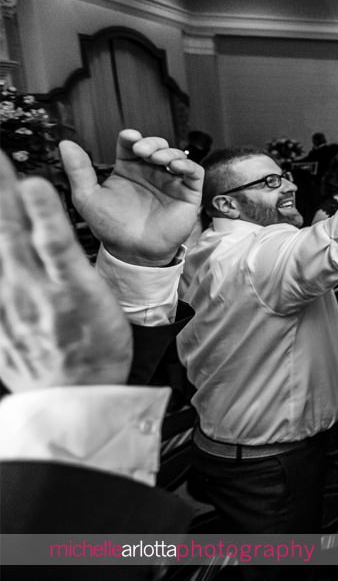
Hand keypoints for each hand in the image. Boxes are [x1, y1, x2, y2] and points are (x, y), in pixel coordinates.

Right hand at [0, 152, 131, 390]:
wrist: (77, 403)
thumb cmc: (51, 367)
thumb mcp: (8, 337)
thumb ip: (0, 305)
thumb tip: (1, 280)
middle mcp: (8, 291)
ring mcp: (38, 290)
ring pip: (14, 231)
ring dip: (4, 191)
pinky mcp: (72, 291)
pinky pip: (55, 246)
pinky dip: (43, 215)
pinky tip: (36, 186)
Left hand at [59, 129, 203, 266]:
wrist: (132, 252)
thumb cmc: (111, 227)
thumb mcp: (88, 197)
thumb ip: (78, 171)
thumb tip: (66, 144)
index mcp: (128, 169)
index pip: (131, 144)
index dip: (132, 137)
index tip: (129, 137)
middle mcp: (150, 173)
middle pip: (156, 145)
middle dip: (152, 142)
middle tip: (142, 151)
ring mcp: (170, 182)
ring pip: (176, 155)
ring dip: (168, 152)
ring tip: (157, 159)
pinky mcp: (188, 194)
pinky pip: (195, 172)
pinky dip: (188, 165)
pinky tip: (175, 167)